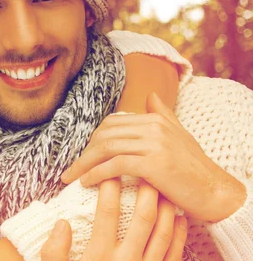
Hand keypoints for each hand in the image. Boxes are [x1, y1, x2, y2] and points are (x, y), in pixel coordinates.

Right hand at [40, 179, 187, 260]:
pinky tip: (179, 218)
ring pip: (164, 234)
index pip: (107, 213)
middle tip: (143, 169)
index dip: (108, 187)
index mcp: (99, 256)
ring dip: (166, 208)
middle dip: (144, 190)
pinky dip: (179, 234)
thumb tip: (63, 223)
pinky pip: (175, 255)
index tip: (107, 170)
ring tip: (163, 187)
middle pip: (142, 219)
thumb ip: (54, 251)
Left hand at [61, 92, 245, 221]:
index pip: (112, 123)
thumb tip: (150, 96)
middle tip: (71, 168)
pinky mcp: (154, 163)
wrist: (216, 192)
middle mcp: (153, 126)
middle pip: (105, 134)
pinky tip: (86, 182)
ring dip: (84, 164)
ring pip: (107, 148)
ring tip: (71, 177)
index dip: (93, 139)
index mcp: (155, 119)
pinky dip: (97, 173)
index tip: (82, 155)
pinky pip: (116, 165)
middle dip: (84, 152)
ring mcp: (154, 143)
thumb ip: (162, 114)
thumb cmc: (195, 167)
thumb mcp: (179, 135)